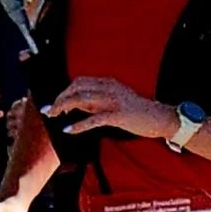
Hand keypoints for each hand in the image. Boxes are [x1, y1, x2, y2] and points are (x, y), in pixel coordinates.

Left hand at [44, 74, 174, 140]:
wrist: (160, 118)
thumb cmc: (138, 112)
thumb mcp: (115, 101)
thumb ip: (97, 101)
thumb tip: (77, 104)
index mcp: (108, 83)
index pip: (80, 82)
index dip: (65, 91)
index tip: (56, 103)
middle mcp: (109, 88)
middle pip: (77, 88)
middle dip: (60, 99)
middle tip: (50, 111)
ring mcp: (113, 101)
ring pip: (81, 100)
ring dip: (64, 107)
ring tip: (54, 116)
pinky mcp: (118, 115)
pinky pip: (93, 119)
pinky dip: (79, 125)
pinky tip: (69, 129)